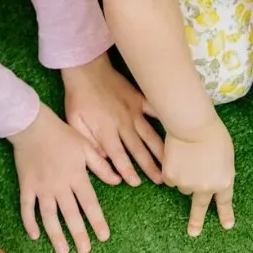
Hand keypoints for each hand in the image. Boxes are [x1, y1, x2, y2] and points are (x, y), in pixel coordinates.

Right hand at [10, 107, 116, 252]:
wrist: (32, 124)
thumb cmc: (61, 134)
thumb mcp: (86, 146)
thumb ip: (101, 166)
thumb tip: (118, 181)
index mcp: (76, 176)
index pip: (89, 203)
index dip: (97, 221)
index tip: (103, 237)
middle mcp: (59, 185)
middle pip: (70, 214)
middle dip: (78, 234)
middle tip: (84, 251)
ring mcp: (41, 187)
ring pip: (49, 216)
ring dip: (56, 235)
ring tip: (63, 251)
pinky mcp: (26, 185)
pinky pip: (27, 207)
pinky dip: (29, 222)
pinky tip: (34, 236)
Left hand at [63, 53, 164, 186]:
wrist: (86, 69)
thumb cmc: (78, 98)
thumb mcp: (74, 122)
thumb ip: (89, 142)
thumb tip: (105, 159)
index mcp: (105, 130)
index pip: (118, 156)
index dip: (127, 170)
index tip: (136, 183)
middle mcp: (123, 123)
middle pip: (138, 149)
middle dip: (150, 166)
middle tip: (161, 180)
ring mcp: (134, 111)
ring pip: (150, 135)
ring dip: (161, 151)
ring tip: (172, 163)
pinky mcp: (139, 100)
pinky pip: (155, 111)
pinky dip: (166, 120)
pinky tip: (178, 129)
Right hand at [162, 118, 234, 236]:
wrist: (193, 126)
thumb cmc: (213, 134)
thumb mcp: (225, 156)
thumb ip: (219, 172)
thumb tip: (209, 179)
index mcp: (223, 182)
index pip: (224, 202)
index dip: (225, 214)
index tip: (227, 226)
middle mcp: (206, 188)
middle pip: (200, 207)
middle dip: (197, 221)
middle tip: (193, 233)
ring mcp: (187, 185)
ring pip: (183, 186)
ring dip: (184, 176)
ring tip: (188, 157)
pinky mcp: (171, 178)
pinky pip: (171, 178)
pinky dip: (172, 170)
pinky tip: (177, 156)